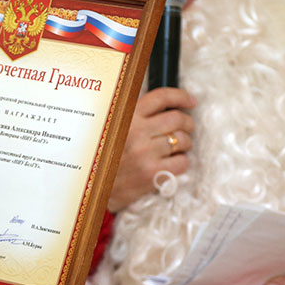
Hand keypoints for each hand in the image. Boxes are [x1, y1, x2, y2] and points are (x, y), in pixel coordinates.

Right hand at [107, 87, 195, 211]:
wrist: (93, 188)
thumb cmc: (104, 157)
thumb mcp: (112, 127)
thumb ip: (134, 115)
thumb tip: (165, 107)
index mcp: (127, 116)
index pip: (161, 97)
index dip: (181, 96)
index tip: (190, 101)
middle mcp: (137, 131)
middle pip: (178, 118)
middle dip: (188, 123)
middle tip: (187, 129)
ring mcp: (145, 153)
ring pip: (183, 140)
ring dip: (185, 143)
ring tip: (178, 148)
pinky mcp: (152, 173)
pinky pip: (182, 162)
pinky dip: (182, 162)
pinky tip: (173, 163)